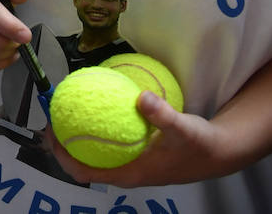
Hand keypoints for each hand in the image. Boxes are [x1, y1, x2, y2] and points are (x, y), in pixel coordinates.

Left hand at [46, 92, 224, 187]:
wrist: (221, 152)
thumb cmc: (199, 145)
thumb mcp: (182, 128)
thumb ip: (162, 115)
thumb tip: (142, 97)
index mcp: (129, 173)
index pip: (84, 172)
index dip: (62, 156)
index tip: (50, 132)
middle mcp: (126, 171)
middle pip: (84, 162)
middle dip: (64, 141)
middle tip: (54, 115)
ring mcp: (131, 163)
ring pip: (95, 152)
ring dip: (79, 134)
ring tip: (69, 109)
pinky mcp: (138, 154)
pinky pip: (110, 142)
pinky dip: (99, 127)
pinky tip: (98, 106)